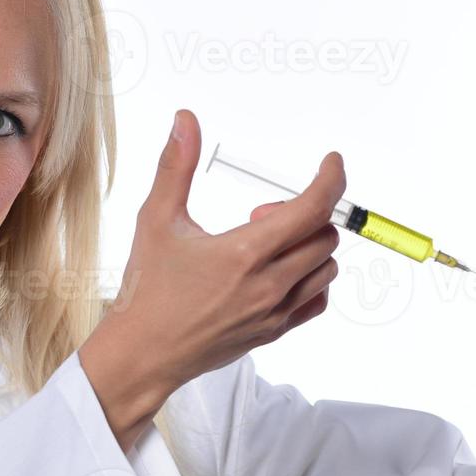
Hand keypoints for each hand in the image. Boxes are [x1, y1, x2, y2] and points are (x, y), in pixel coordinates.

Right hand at [83, 109, 345, 428]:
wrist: (143, 354)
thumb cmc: (147, 291)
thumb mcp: (156, 221)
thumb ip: (175, 167)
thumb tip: (185, 121)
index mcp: (244, 253)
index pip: (313, 208)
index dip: (331, 179)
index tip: (330, 163)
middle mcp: (268, 285)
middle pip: (324, 234)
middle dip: (304, 212)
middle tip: (260, 214)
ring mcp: (275, 312)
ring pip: (326, 267)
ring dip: (309, 245)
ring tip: (265, 245)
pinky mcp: (274, 332)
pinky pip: (317, 300)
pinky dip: (310, 278)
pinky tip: (278, 271)